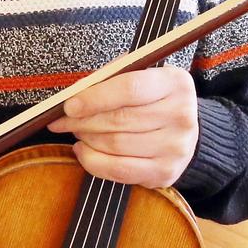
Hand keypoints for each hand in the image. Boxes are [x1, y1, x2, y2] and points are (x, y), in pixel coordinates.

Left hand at [48, 69, 198, 186]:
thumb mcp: (139, 76)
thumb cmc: (153, 100)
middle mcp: (181, 115)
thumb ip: (110, 79)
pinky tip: (84, 150)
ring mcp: (175, 147)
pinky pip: (119, 169)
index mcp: (175, 83)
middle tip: (63, 120)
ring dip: (87, 139)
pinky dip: (93, 161)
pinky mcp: (165, 171)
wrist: (183, 131)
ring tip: (78, 132)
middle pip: (119, 119)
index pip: (130, 89)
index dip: (95, 98)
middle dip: (83, 121)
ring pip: (115, 144)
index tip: (70, 105)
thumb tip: (76, 94)